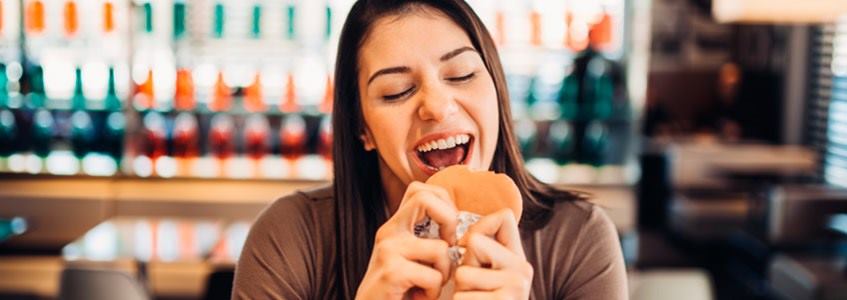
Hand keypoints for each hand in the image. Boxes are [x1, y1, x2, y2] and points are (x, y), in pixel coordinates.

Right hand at [356, 182, 458, 299]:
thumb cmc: (398, 291)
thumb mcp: (412, 258)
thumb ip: (426, 239)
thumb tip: (460, 224)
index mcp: (395, 226)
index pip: (421, 190)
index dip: (444, 204)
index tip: (448, 233)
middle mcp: (389, 232)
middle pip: (425, 198)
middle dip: (450, 220)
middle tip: (449, 247)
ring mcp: (388, 250)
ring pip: (441, 248)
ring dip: (444, 273)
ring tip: (429, 286)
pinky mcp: (391, 272)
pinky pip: (433, 276)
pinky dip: (433, 292)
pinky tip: (420, 297)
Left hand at [453, 209, 532, 299]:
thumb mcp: (486, 274)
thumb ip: (483, 251)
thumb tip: (467, 239)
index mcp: (520, 258)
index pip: (505, 217)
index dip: (480, 226)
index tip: (470, 247)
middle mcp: (523, 270)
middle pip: (475, 242)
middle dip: (464, 266)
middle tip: (473, 287)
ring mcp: (516, 287)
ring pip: (462, 273)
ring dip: (460, 290)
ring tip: (474, 299)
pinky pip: (461, 296)